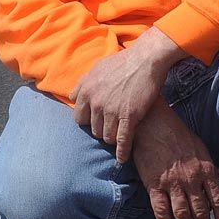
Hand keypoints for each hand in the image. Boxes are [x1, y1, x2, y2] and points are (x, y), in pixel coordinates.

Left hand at [73, 28, 188, 162]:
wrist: (146, 59)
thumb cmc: (122, 62)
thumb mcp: (97, 68)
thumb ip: (83, 84)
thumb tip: (72, 96)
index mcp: (86, 91)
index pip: (80, 118)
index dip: (89, 121)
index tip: (97, 121)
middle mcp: (96, 102)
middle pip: (93, 129)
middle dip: (101, 130)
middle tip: (111, 128)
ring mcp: (112, 111)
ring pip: (106, 136)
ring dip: (112, 138)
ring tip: (119, 137)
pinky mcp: (129, 116)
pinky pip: (122, 140)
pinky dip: (122, 151)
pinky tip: (123, 158)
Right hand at [131, 97, 218, 218]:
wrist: (153, 124)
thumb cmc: (177, 134)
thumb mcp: (200, 148)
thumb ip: (209, 166)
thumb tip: (218, 178)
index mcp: (205, 169)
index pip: (218, 199)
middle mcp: (191, 179)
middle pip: (201, 211)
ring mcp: (172, 183)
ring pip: (182, 214)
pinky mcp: (154, 183)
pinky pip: (160, 208)